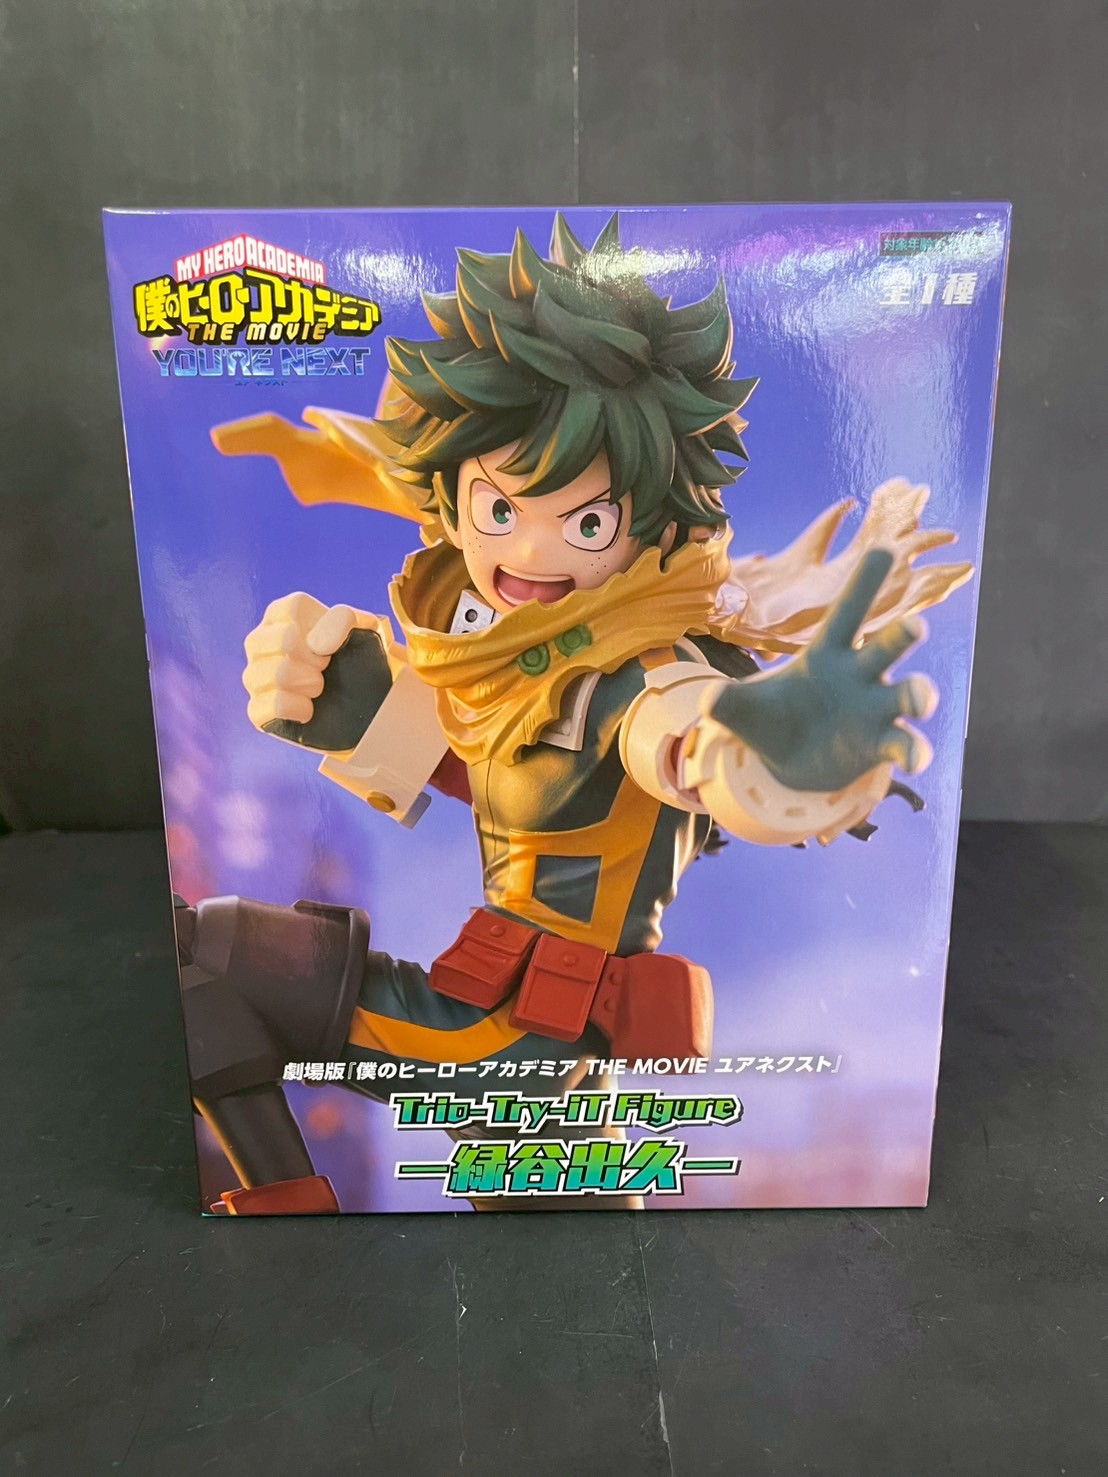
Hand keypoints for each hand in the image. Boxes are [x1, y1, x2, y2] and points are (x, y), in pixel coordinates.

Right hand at [242, 593, 376, 731]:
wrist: (367, 699)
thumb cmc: (360, 656)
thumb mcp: (363, 627)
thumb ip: (342, 619)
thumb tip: (315, 643)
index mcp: (281, 614)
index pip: (293, 610)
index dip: (324, 630)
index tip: (333, 644)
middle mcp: (260, 641)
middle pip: (284, 642)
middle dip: (317, 658)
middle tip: (326, 667)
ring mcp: (255, 676)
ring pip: (279, 675)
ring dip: (311, 684)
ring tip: (318, 687)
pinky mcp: (257, 709)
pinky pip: (273, 706)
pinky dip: (300, 709)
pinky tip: (308, 709)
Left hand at [705, 549, 937, 792]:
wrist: (788, 762)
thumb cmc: (771, 719)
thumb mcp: (743, 709)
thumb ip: (728, 702)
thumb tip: (708, 701)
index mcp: (827, 652)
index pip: (847, 611)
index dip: (864, 581)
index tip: (883, 548)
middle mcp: (860, 674)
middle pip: (889, 645)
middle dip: (904, 634)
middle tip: (914, 626)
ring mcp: (876, 708)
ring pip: (908, 692)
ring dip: (919, 693)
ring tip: (921, 699)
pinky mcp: (883, 743)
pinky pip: (906, 743)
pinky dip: (914, 750)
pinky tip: (914, 759)